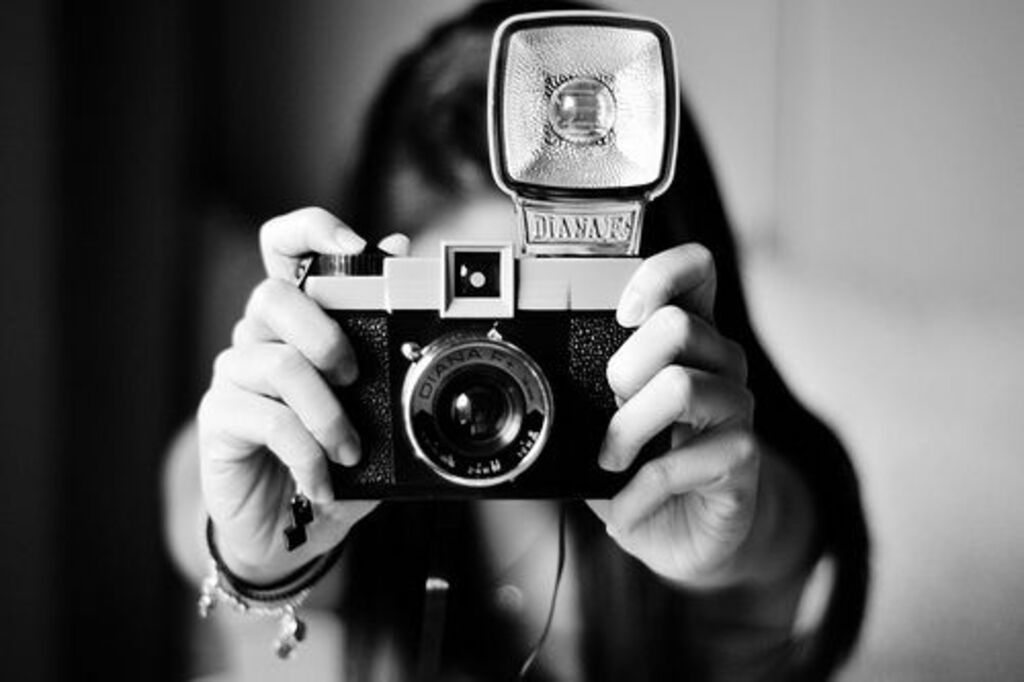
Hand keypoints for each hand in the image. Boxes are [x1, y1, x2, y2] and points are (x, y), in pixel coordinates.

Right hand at [197, 207, 377, 582]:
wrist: (293, 531)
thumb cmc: (334, 458)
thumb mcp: (375, 406)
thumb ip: (385, 336)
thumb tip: (402, 249)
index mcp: (299, 321)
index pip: (283, 248)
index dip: (310, 230)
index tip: (355, 246)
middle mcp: (260, 338)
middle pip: (273, 295)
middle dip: (326, 334)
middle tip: (356, 379)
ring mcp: (235, 376)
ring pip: (279, 363)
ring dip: (328, 414)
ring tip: (349, 452)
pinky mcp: (219, 419)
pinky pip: (269, 420)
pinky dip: (308, 453)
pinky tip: (323, 481)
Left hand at [587, 243, 759, 587]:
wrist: (683, 532)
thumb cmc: (643, 466)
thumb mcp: (604, 421)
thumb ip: (586, 392)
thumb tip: (539, 380)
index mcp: (686, 339)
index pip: (695, 271)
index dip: (661, 273)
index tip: (623, 313)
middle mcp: (719, 363)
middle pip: (679, 325)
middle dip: (624, 368)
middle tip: (609, 406)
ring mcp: (736, 408)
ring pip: (680, 386)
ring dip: (627, 430)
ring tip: (611, 461)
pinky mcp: (742, 458)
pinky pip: (684, 460)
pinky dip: (639, 491)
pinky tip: (627, 506)